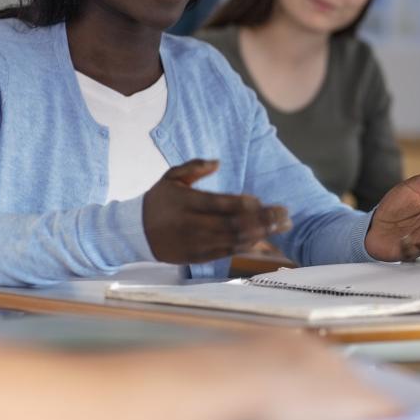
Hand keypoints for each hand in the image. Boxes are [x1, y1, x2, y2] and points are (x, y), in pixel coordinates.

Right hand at [142, 159, 291, 263]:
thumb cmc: (159, 200)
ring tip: (282, 226)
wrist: (134, 233)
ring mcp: (194, 244)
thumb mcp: (170, 177)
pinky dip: (246, 246)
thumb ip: (193, 167)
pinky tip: (264, 239)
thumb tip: (217, 162)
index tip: (261, 201)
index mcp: (185, 203)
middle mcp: (191, 225)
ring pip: (233, 241)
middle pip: (232, 224)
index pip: (219, 204)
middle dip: (262, 220)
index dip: (242, 204)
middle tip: (285, 214)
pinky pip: (225, 252)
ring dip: (261, 234)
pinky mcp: (196, 257)